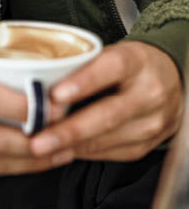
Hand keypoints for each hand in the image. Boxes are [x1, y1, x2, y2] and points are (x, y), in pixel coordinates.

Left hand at [30, 41, 183, 161]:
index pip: (111, 68)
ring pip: (108, 138)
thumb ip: (81, 67)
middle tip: (38, 141)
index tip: (56, 95)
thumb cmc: (128, 66)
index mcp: (136, 61)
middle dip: (69, 130)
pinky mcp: (148, 144)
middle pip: (108, 114)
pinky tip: (61, 153)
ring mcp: (152, 121)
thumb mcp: (109, 54)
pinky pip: (112, 153)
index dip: (83, 82)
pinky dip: (83, 153)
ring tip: (42, 149)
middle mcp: (149, 92)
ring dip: (71, 147)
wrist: (171, 81)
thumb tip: (39, 86)